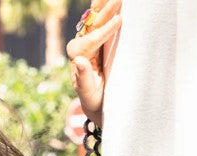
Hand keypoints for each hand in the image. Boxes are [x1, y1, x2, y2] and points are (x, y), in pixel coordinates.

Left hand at [66, 0, 122, 126]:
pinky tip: (113, 1)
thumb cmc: (94, 101)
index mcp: (77, 59)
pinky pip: (101, 23)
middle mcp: (82, 48)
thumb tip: (79, 61)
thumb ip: (83, 79)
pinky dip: (106, 12)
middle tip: (119, 0)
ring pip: (95, 21)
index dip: (104, 32)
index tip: (119, 21)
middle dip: (104, 12)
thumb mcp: (88, 94)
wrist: (99, 104)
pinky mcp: (99, 43)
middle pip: (91, 26)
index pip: (89, 42)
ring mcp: (90, 44)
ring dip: (105, 7)